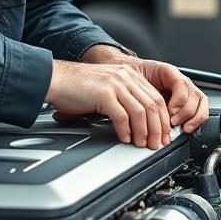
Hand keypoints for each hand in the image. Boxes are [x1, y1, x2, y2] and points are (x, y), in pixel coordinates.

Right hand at [80, 45, 209, 133]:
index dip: (163, 118)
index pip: (155, 97)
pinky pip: (122, 116)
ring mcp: (115, 84)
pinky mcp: (104, 94)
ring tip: (142, 144)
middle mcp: (125, 77)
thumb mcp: (108, 86)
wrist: (57, 79)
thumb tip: (139, 122)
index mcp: (129, 74)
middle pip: (152, 105)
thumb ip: (124, 98)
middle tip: (156, 143)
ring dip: (144, 132)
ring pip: (140, 112)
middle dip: (158, 128)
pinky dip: (126, 130)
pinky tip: (125, 138)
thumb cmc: (78, 87)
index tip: (163, 133)